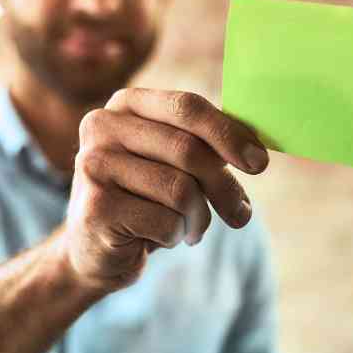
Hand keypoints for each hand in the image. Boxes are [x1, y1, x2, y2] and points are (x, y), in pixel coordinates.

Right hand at [62, 88, 268, 291]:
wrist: (94, 247)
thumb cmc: (143, 198)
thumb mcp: (171, 162)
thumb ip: (204, 144)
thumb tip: (256, 148)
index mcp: (124, 104)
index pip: (186, 106)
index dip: (228, 134)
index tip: (260, 163)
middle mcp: (102, 126)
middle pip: (187, 150)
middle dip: (224, 186)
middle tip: (241, 214)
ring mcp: (93, 165)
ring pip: (180, 190)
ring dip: (198, 217)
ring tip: (191, 227)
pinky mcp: (96, 208)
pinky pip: (165, 222)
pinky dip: (176, 236)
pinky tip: (161, 237)